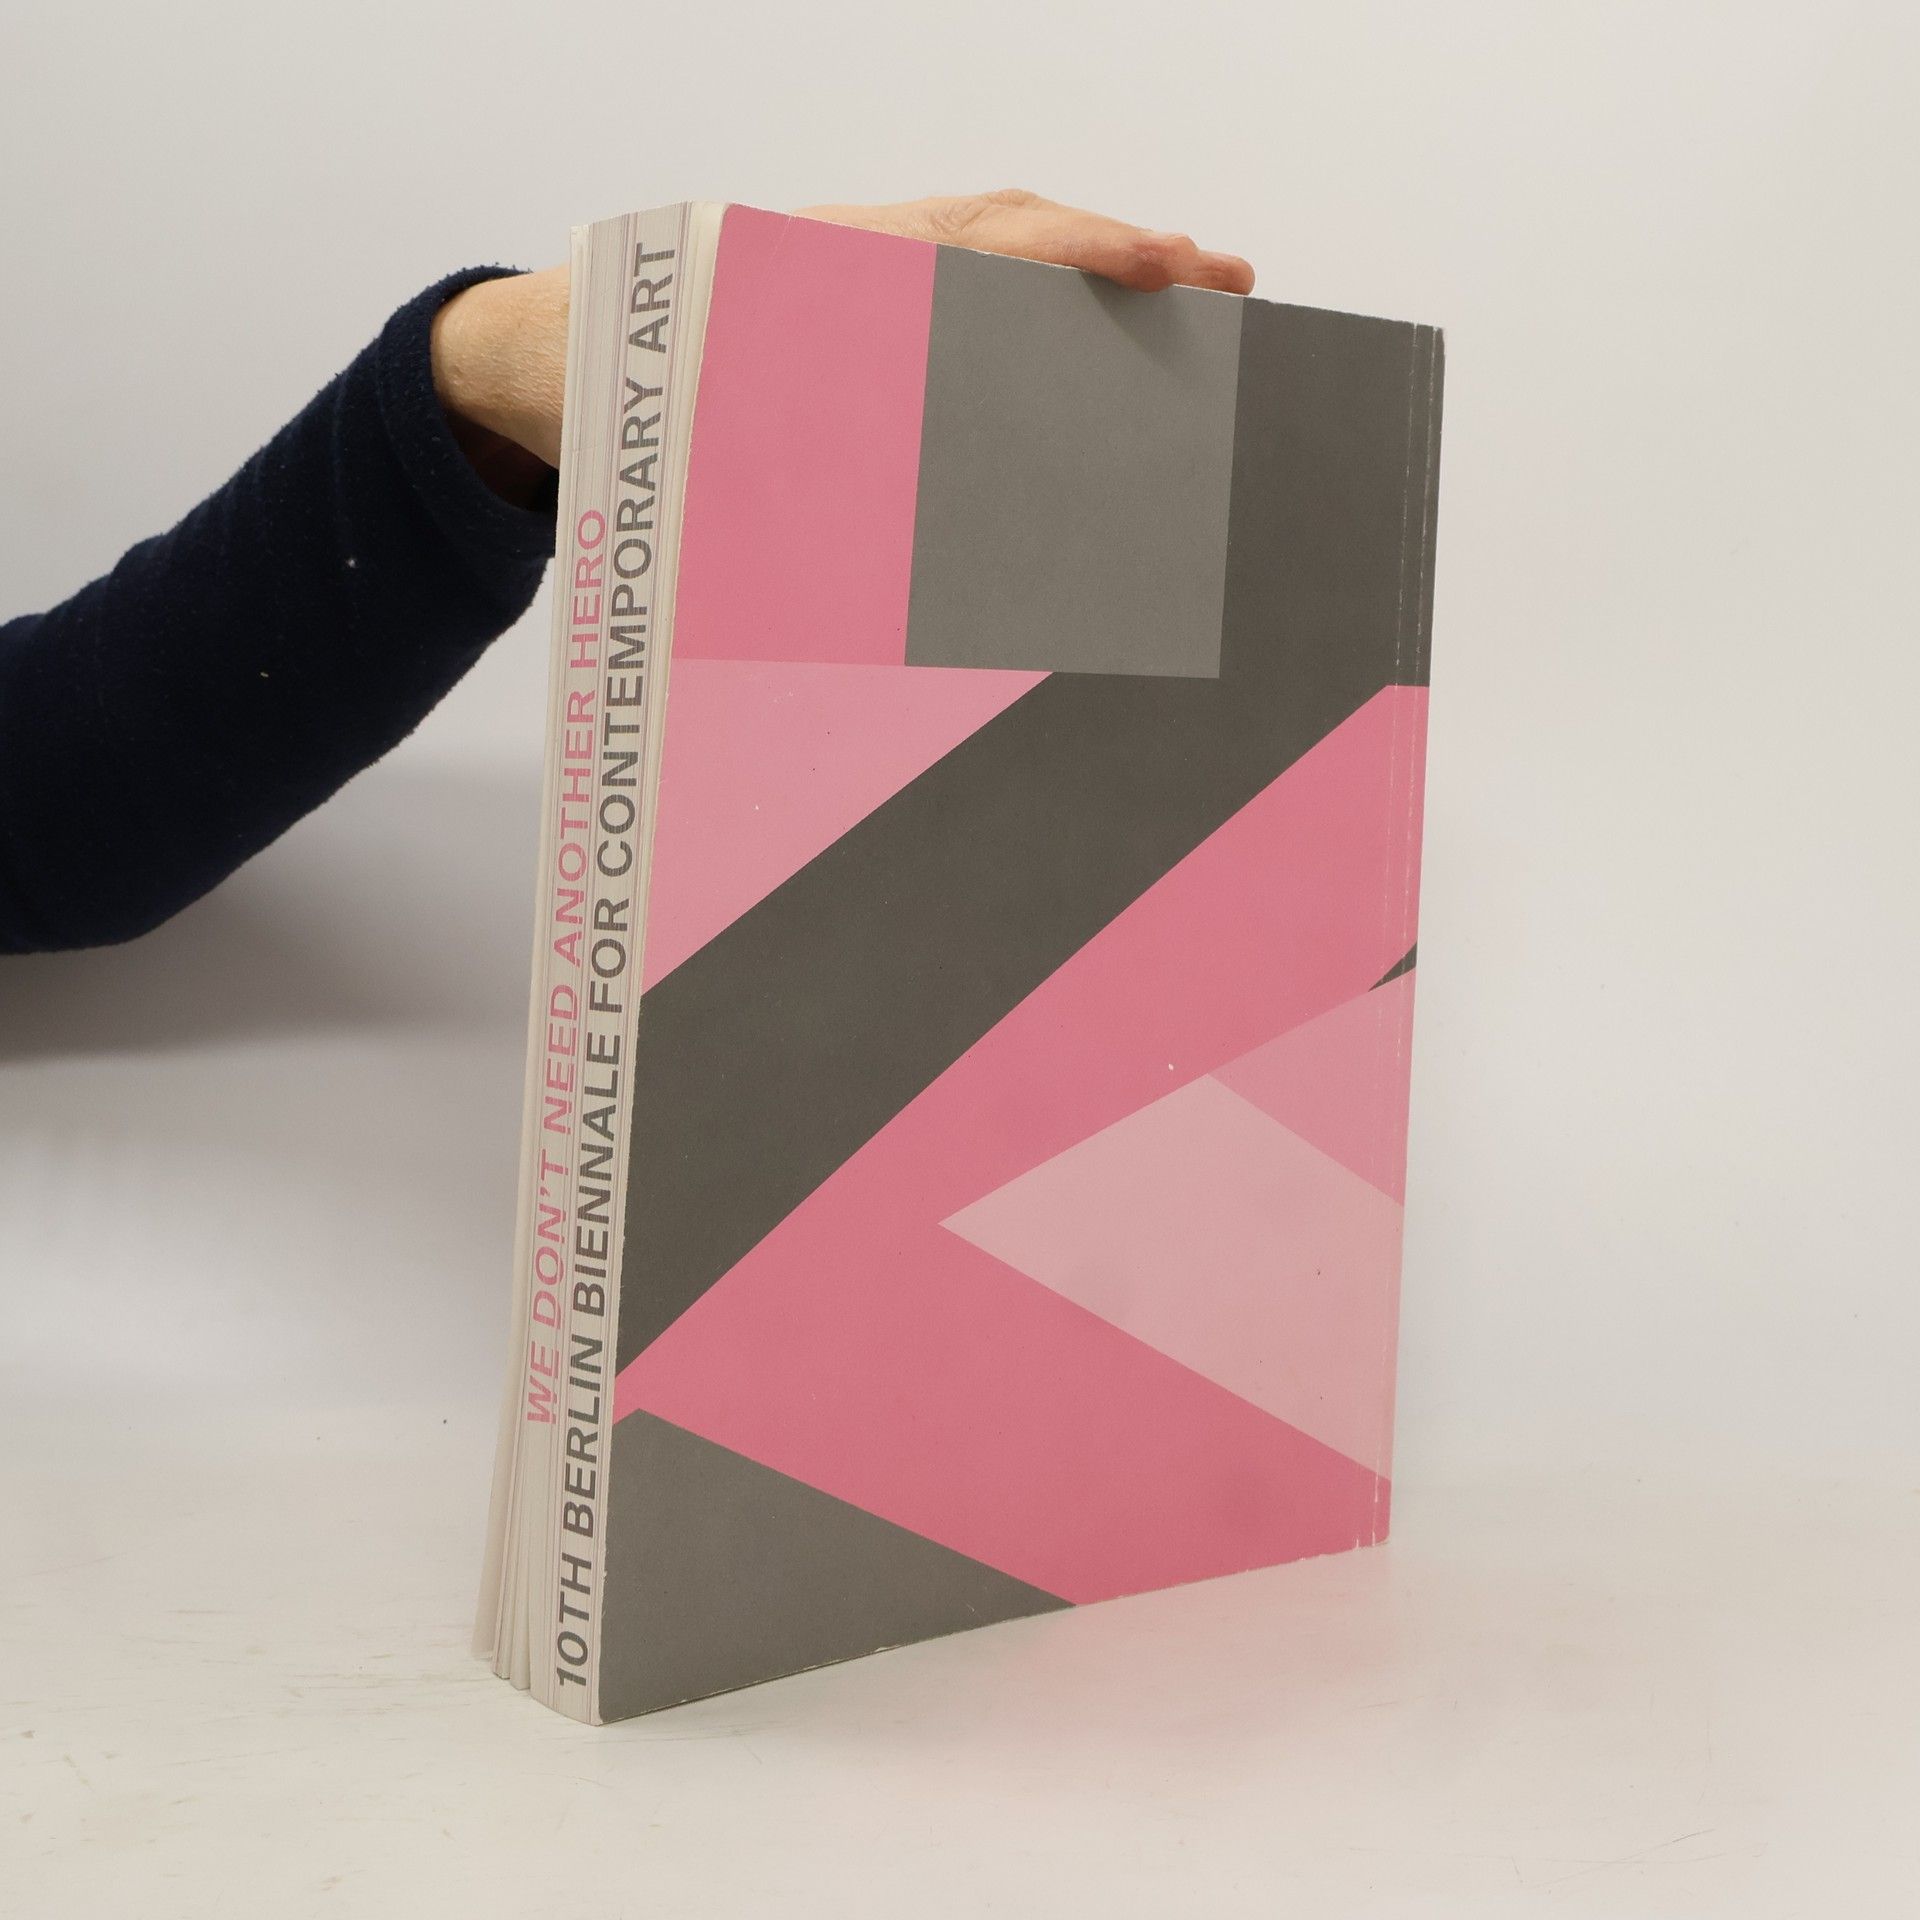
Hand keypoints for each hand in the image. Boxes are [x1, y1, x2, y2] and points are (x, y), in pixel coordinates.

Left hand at [431, 190, 1256, 494]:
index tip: (1166, 268)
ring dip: (1084, 268)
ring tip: (1182, 292)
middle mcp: (860, 258)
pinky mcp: (857, 292)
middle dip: (1118, 252)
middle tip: (1223, 278)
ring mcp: (860, 266)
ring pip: (991, 246)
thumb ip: (805, 482)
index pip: (981, 247)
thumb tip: (917, 559)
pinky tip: (1076, 324)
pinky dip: (1026, 289)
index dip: (1078, 255)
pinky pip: (955, 276)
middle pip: (1011, 229)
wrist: (547, 365)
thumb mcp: (714, 444)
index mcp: (834, 276)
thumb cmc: (628, 407)